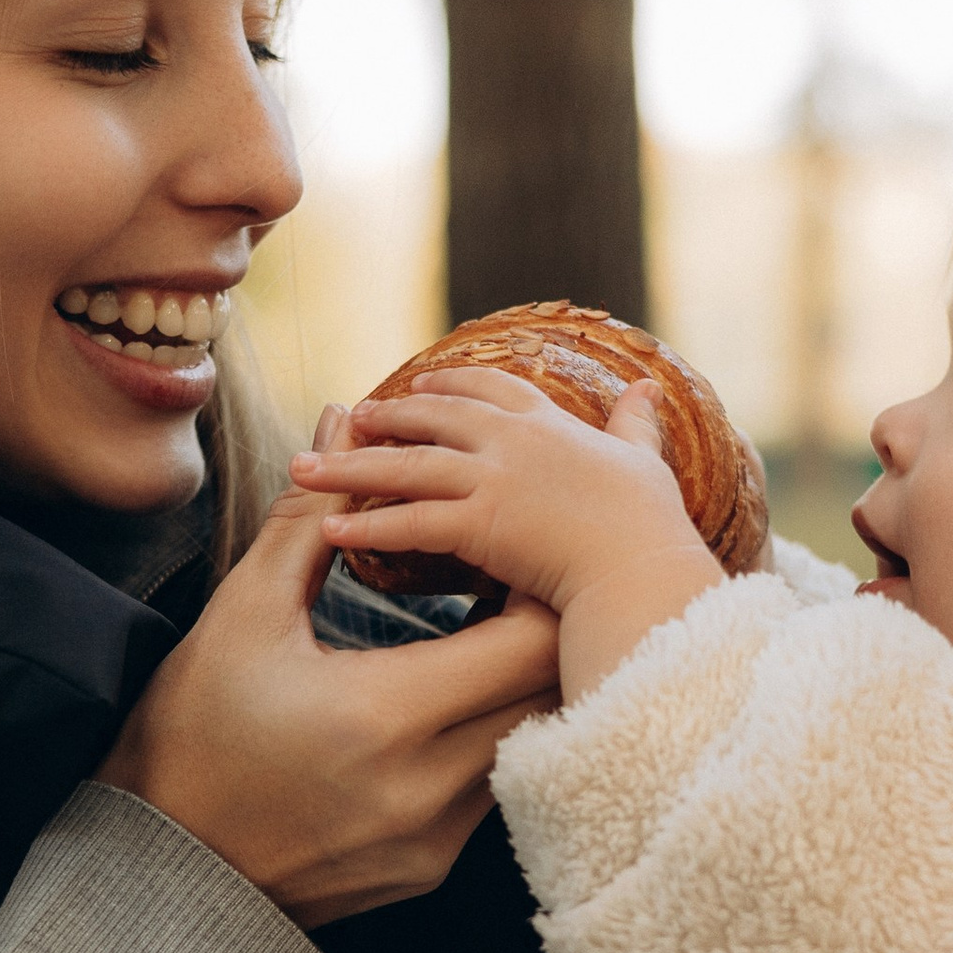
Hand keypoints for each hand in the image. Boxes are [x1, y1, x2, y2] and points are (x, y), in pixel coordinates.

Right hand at [97, 421, 560, 926]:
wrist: (161, 874)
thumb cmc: (189, 737)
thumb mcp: (242, 616)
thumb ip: (311, 519)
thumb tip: (342, 416)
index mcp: (385, 716)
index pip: (525, 639)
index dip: (535, 579)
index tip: (515, 538)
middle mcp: (429, 787)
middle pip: (550, 691)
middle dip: (547, 625)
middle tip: (525, 571)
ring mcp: (439, 837)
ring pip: (533, 740)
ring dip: (528, 681)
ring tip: (503, 625)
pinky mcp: (435, 867)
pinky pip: (497, 784)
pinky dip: (498, 730)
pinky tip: (467, 692)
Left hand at [292, 366, 722, 702]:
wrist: (645, 567)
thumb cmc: (650, 524)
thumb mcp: (643, 459)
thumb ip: (636, 423)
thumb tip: (649, 387)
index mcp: (548, 423)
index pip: (489, 390)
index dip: (451, 388)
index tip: (420, 385)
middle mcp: (512, 442)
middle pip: (434, 419)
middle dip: (387, 417)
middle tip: (350, 416)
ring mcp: (493, 480)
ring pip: (406, 466)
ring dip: (349, 466)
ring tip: (302, 468)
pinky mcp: (480, 524)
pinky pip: (411, 523)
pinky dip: (368, 525)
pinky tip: (329, 529)